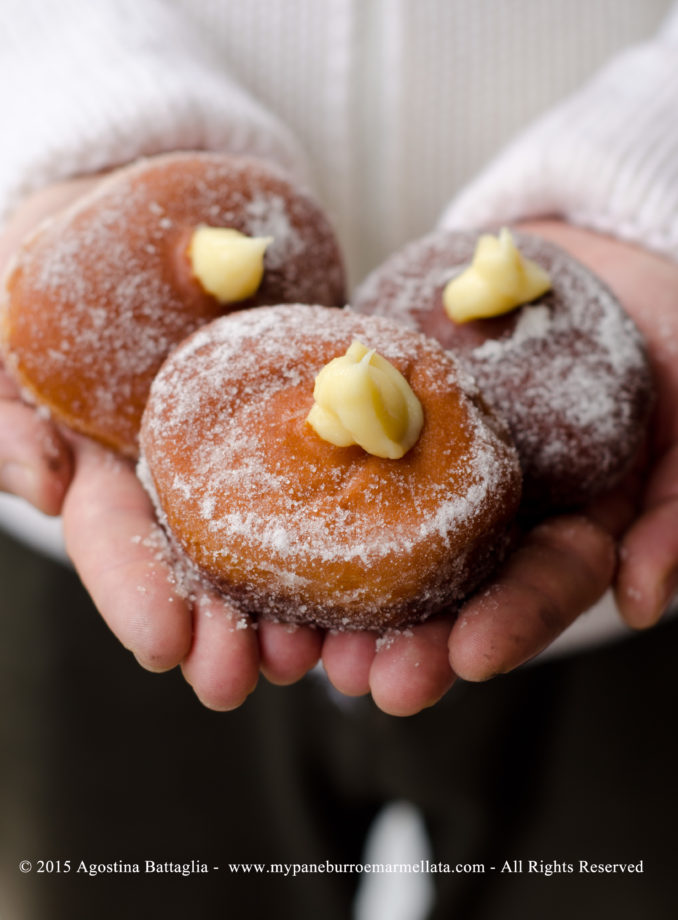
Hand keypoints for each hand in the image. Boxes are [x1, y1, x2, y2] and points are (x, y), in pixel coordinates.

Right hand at [0, 174, 322, 709]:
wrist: (146, 217)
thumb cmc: (57, 266)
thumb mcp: (11, 331)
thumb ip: (10, 410)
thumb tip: (42, 485)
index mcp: (108, 469)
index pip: (116, 541)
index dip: (134, 594)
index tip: (164, 645)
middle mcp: (181, 479)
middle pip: (200, 568)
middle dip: (220, 630)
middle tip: (242, 678)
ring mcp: (249, 456)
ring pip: (274, 546)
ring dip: (292, 610)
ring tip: (318, 656)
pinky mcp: (308, 418)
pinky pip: (340, 480)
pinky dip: (361, 537)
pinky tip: (382, 583)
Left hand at [322, 221, 677, 713]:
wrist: (603, 253)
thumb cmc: (673, 336)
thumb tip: (640, 600)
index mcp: (567, 527)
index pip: (538, 591)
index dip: (506, 627)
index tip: (467, 656)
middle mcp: (493, 509)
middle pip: (447, 586)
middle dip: (405, 637)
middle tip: (359, 674)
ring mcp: (434, 461)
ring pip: (379, 536)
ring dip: (335, 591)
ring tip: (293, 634)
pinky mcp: (386, 408)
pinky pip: (341, 447)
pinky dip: (296, 488)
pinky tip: (254, 519)